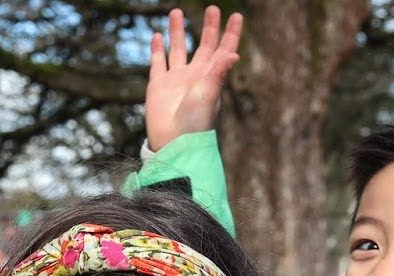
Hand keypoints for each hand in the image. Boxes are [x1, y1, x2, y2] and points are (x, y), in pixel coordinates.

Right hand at [145, 5, 242, 151]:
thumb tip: (234, 54)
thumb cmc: (195, 124)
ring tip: (176, 11)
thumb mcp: (209, 96)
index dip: (231, 34)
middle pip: (204, 45)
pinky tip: (157, 36)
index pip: (224, 50)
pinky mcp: (158, 86)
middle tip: (213, 8)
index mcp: (211, 77)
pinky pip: (158, 62)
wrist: (173, 144)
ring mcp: (176, 80)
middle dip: (209, 27)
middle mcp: (195, 76)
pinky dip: (157, 49)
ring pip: (177, 49)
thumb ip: (218, 73)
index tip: (237, 16)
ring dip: (177, 31)